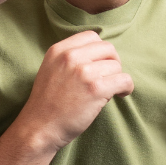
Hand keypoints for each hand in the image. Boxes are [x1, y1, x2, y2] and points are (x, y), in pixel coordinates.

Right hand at [15, 31, 135, 153]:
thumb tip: (99, 56)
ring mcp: (83, 72)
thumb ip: (69, 58)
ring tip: (108, 91)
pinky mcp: (95, 89)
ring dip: (116, 78)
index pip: (91, 36)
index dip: (100, 50)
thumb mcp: (50, 70)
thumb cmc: (46, 104)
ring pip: (116, 66)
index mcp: (59, 50)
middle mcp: (70, 57)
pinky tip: (120, 94)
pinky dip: (126, 88)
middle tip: (109, 77)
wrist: (39, 128)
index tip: (101, 64)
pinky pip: (124, 80)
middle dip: (112, 62)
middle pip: (108, 48)